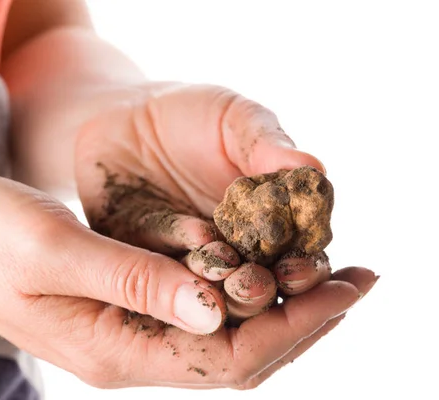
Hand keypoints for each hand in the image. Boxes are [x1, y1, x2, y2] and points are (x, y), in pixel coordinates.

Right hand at [0, 173, 375, 388]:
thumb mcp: (53, 249)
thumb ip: (133, 281)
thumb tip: (216, 311)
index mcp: (109, 349)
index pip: (223, 358)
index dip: (291, 326)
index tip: (344, 288)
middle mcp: (125, 350)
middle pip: (234, 353)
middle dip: (300, 318)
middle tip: (357, 277)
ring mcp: (123, 329)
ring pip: (220, 333)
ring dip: (275, 304)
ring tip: (327, 271)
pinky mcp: (120, 302)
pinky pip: (195, 308)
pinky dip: (238, 288)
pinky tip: (263, 263)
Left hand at [75, 83, 333, 318]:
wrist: (123, 120)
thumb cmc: (191, 115)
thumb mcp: (233, 119)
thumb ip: (268, 144)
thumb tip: (315, 168)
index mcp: (272, 219)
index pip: (298, 252)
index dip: (306, 263)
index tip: (305, 265)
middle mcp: (237, 248)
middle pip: (260, 280)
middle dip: (263, 285)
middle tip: (262, 284)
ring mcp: (193, 258)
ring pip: (212, 283)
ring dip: (220, 284)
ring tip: (225, 274)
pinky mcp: (150, 261)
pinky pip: (163, 268)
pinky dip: (176, 264)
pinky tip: (188, 254)